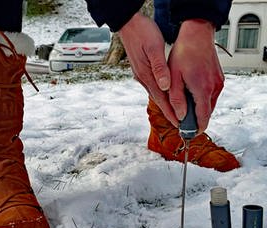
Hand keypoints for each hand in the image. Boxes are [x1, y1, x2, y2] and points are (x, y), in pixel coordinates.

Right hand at [119, 12, 178, 126]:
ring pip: (156, 94)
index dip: (170, 112)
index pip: (161, 99)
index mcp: (147, 75)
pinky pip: (153, 87)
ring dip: (165, 105)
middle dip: (168, 113)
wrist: (128, 24)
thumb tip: (165, 86)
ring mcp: (141, 75)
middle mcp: (143, 78)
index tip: (178, 123)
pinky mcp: (142, 71)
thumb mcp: (153, 47)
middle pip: (158, 100)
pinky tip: (165, 96)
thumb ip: (159, 67)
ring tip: (174, 113)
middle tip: (178, 124)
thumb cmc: (142, 32)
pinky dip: (161, 95)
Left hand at [168, 19, 223, 132]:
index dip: (196, 128)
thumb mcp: (173, 78)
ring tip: (184, 107)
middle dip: (195, 119)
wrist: (197, 34)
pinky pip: (211, 95)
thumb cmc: (183, 53)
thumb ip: (176, 99)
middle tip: (183, 122)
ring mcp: (218, 83)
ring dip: (199, 109)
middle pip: (207, 113)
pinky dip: (202, 100)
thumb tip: (180, 116)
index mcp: (202, 90)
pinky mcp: (219, 79)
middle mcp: (214, 88)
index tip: (190, 134)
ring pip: (209, 105)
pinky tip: (192, 95)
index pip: (202, 118)